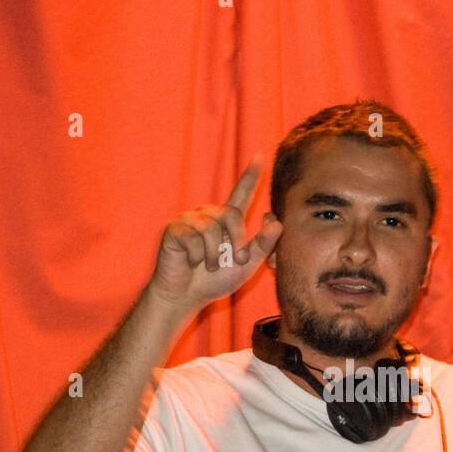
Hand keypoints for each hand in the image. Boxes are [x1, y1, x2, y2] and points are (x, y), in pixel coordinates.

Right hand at [149, 153, 283, 312]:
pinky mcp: (175, 228)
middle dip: (238, 241)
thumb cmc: (215, 280)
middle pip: (232, 214)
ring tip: (209, 265)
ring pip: (212, 228)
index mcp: (227, 221)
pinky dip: (197, 256)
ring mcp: (191, 219)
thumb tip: (278, 223)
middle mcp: (209, 214)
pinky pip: (194, 238)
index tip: (260, 156)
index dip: (251, 176)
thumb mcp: (246, 266)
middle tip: (236, 260)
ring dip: (215, 254)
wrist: (186, 295)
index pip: (241, 194)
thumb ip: (262, 246)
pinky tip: (191, 263)